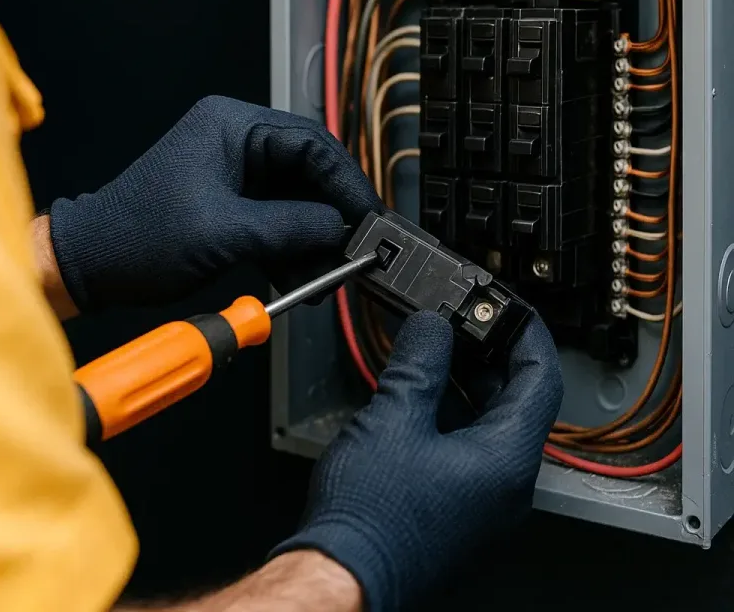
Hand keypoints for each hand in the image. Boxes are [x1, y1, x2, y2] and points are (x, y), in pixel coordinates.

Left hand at [49, 96, 381, 310]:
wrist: (93, 267)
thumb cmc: (137, 237)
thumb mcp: (225, 232)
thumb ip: (293, 227)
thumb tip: (342, 229)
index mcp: (232, 126)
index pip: (313, 145)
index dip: (347, 183)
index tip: (369, 217)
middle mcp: (238, 143)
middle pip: (309, 175)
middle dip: (332, 217)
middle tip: (356, 250)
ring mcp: (236, 175)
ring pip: (297, 203)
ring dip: (314, 241)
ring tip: (327, 276)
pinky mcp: (233, 205)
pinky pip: (278, 223)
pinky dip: (292, 250)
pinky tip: (303, 278)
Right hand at [270, 311, 562, 610]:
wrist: (342, 573)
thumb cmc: (371, 518)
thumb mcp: (394, 417)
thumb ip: (419, 361)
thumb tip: (432, 326)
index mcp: (505, 459)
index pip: (540, 379)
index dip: (527, 334)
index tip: (512, 308)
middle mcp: (504, 483)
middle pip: (518, 399)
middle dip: (493, 353)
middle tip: (469, 321)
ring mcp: (482, 497)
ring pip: (491, 422)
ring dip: (469, 379)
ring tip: (441, 347)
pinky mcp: (457, 503)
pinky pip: (469, 443)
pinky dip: (452, 408)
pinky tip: (422, 390)